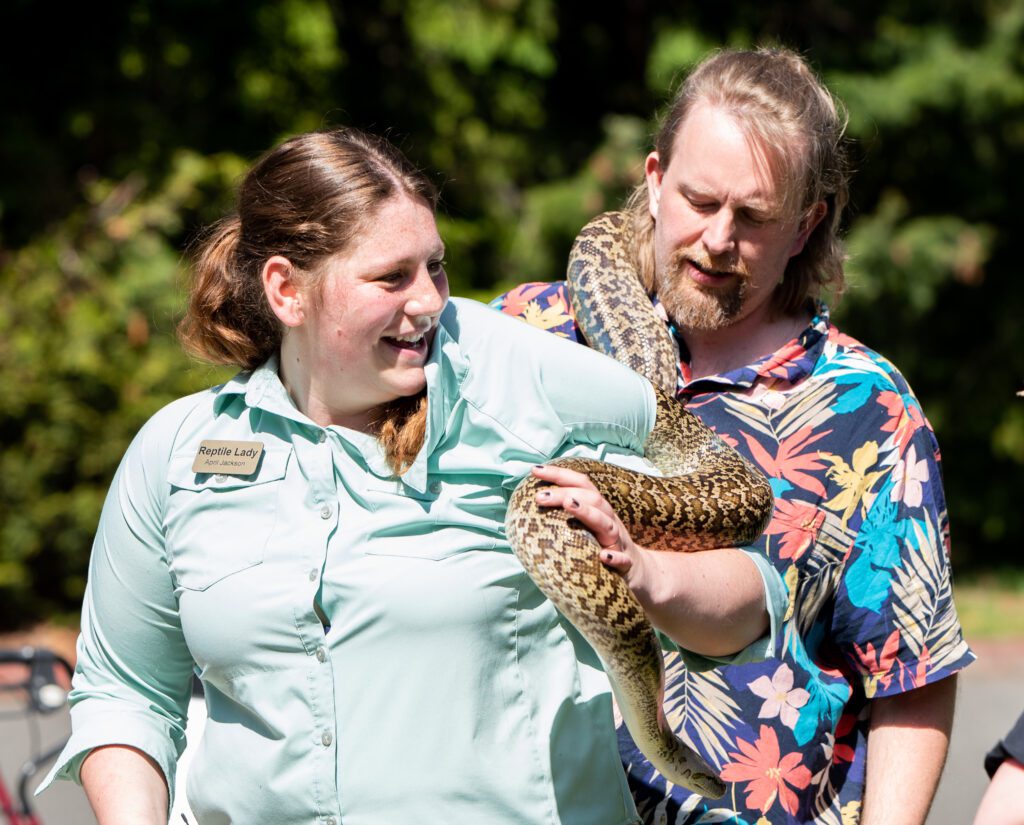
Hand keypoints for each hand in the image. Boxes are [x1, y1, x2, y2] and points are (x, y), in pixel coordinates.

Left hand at [530, 463, 651, 593]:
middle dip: (565, 493)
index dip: (560, 475)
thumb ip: (567, 517)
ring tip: (569, 505)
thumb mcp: (588, 529)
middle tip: (539, 496)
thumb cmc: (605, 549)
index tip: (535, 470)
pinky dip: (615, 557)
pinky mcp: (627, 566)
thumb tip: (532, 506)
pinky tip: (603, 557)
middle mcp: (609, 522)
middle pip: (592, 499)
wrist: (640, 576)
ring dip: (588, 513)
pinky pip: (623, 560)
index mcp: (599, 511)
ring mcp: (619, 543)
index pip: (581, 485)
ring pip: (607, 524)